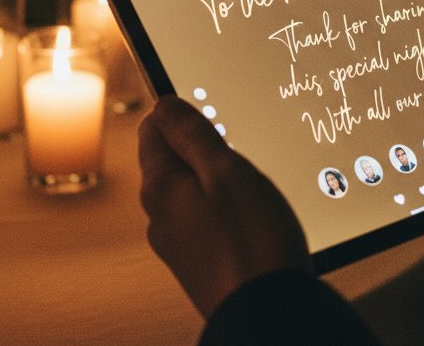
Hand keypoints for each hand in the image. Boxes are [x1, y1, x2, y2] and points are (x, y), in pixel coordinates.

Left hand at [138, 95, 309, 317]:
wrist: (271, 317)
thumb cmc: (252, 243)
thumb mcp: (225, 171)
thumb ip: (191, 134)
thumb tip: (164, 105)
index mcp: (160, 187)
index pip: (152, 129)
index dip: (182, 113)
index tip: (213, 115)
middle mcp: (161, 215)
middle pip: (173, 159)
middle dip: (203, 148)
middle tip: (239, 152)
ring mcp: (180, 242)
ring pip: (193, 190)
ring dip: (219, 180)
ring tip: (251, 187)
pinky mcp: (201, 262)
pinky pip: (207, 218)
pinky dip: (227, 208)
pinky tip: (253, 216)